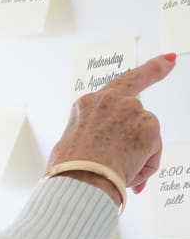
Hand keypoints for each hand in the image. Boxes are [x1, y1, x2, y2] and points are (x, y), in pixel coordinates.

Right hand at [46, 54, 175, 199]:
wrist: (80, 180)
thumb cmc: (69, 167)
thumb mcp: (70, 146)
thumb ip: (92, 138)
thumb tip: (107, 156)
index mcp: (87, 105)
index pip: (121, 83)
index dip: (149, 68)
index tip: (167, 59)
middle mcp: (110, 101)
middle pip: (138, 98)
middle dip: (155, 77)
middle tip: (169, 62)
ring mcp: (131, 110)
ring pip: (145, 134)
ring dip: (137, 156)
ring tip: (117, 171)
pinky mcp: (148, 126)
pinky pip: (153, 151)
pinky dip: (144, 166)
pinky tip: (128, 173)